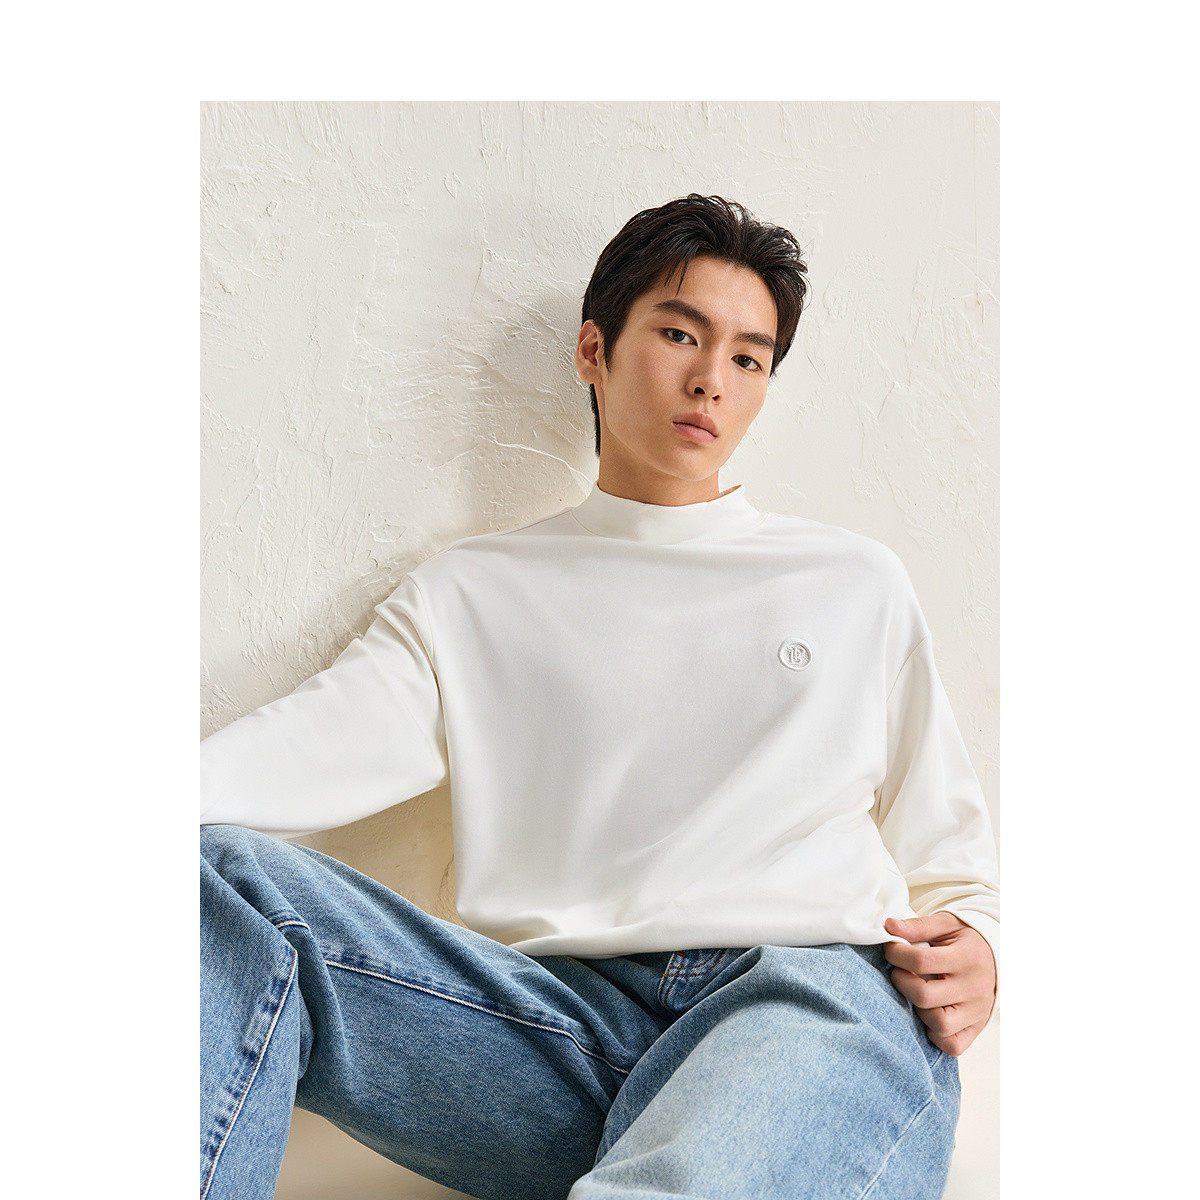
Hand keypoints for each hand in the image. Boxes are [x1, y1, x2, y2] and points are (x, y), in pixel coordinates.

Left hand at [883, 911, 996, 1056]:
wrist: (995, 958)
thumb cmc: (963, 941)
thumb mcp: (944, 924)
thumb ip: (917, 926)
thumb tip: (889, 926)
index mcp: (967, 957)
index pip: (922, 961)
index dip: (897, 954)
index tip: (891, 949)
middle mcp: (975, 988)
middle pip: (925, 996)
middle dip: (901, 982)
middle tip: (898, 971)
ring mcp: (977, 1012)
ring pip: (939, 1024)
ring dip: (917, 1009)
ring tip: (916, 991)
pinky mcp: (976, 1029)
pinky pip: (952, 1045)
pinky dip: (935, 1034)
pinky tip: (928, 1013)